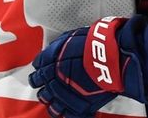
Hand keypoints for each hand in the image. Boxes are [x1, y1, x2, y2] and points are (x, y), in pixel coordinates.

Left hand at [29, 16, 146, 117]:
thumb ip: (60, 46)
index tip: (45, 72)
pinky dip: (71, 114)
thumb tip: (55, 48)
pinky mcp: (79, 107)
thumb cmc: (95, 43)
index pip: (37, 69)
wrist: (110, 55)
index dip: (41, 71)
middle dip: (46, 89)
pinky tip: (73, 110)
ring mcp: (65, 96)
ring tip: (61, 102)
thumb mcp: (72, 37)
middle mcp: (53, 81)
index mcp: (49, 62)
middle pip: (41, 90)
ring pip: (52, 107)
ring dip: (55, 104)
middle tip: (52, 88)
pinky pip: (69, 116)